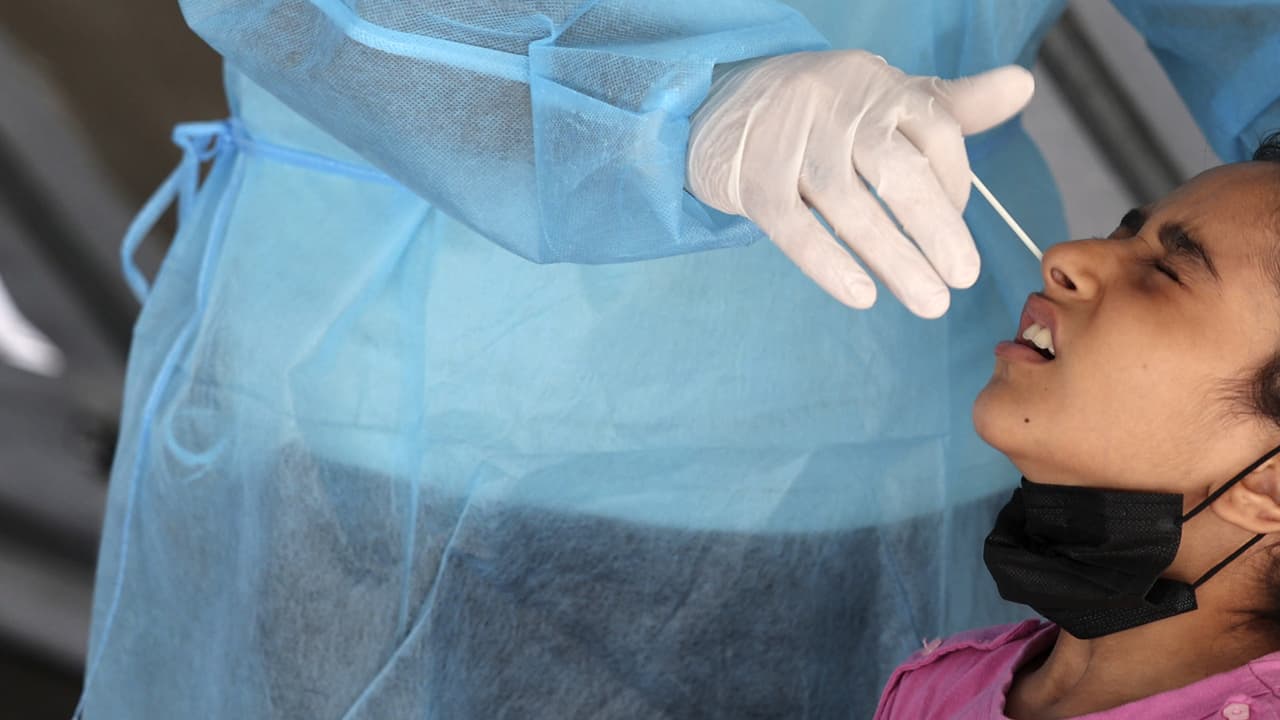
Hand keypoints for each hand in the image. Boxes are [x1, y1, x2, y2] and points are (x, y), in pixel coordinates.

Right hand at [687, 50, 1033, 317]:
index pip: (935, 133)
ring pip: (849, 203)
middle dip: (936, 228)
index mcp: (879, 85)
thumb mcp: (888, 102)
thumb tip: (1023, 87)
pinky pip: (793, 225)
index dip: (957, 186)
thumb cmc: (822, 112)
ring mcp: (790, 138)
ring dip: (893, 258)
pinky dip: (828, 263)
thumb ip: (954, 106)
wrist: (721, 105)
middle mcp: (837, 103)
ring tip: (929, 303)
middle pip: (897, 169)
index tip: (958, 233)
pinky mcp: (751, 176)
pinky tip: (861, 295)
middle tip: (963, 278)